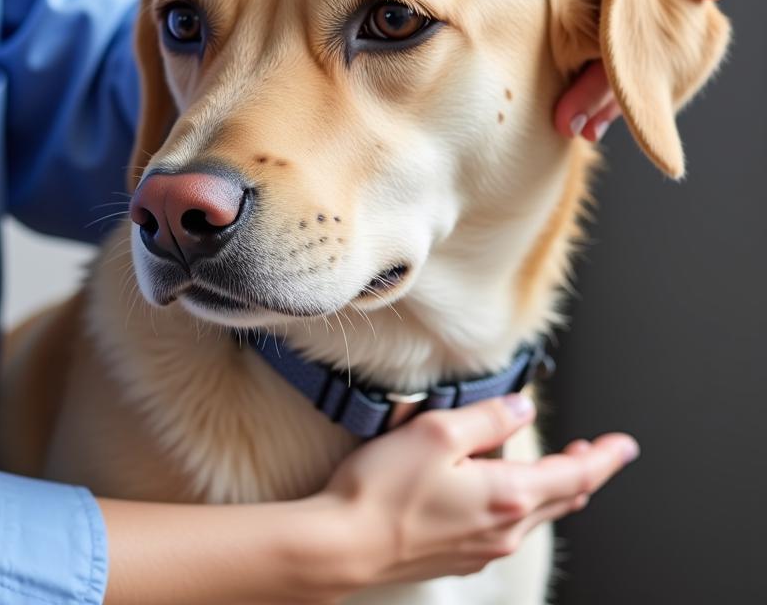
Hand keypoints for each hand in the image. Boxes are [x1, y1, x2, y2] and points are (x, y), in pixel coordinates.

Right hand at [316, 395, 637, 591]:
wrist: (344, 546)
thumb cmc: (383, 489)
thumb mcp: (437, 433)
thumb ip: (486, 419)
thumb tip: (522, 410)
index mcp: (506, 494)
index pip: (575, 476)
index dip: (603, 458)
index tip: (624, 446)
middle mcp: (504, 528)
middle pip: (561, 499)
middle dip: (584, 473)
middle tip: (597, 452)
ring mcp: (482, 547)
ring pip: (537, 516)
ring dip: (555, 489)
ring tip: (558, 468)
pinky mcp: (459, 557)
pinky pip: (508, 528)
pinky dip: (523, 505)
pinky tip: (505, 493)